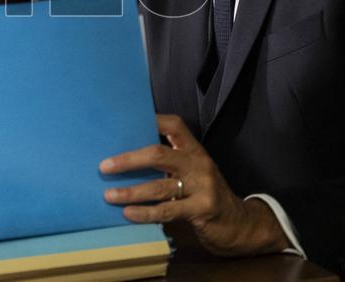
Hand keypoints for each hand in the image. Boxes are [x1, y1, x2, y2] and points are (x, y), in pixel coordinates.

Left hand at [100, 114, 290, 256]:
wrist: (240, 224)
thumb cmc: (206, 196)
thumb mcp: (192, 174)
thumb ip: (170, 165)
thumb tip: (126, 161)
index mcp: (193, 150)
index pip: (173, 125)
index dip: (150, 120)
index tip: (123, 122)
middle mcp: (198, 163)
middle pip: (158, 154)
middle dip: (128, 160)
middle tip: (104, 167)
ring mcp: (202, 185)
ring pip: (159, 185)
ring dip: (131, 191)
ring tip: (109, 195)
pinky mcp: (203, 208)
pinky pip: (168, 210)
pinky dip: (145, 212)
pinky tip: (128, 214)